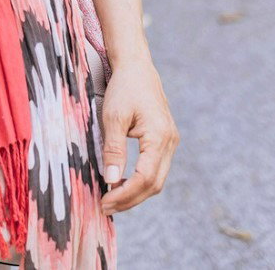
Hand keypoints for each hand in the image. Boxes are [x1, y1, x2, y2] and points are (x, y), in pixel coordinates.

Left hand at [97, 56, 177, 214]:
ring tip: (111, 200)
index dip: (125, 195)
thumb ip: (113, 150)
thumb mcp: (113, 117)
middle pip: (154, 184)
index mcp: (159, 137)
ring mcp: (170, 142)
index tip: (104, 202)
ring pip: (156, 179)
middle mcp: (170, 142)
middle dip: (130, 200)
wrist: (137, 67)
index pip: (145, 178)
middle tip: (105, 207)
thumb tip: (111, 180)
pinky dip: (140, 181)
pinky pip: (155, 169)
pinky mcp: (165, 141)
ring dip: (135, 193)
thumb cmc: (124, 88)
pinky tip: (122, 184)